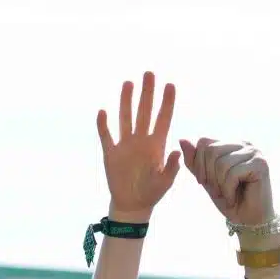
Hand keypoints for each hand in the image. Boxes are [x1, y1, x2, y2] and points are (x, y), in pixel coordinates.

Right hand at [98, 72, 179, 221]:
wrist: (132, 204)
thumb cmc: (152, 192)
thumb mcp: (165, 182)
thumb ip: (171, 168)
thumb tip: (176, 151)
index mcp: (156, 145)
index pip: (163, 118)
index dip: (167, 102)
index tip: (170, 85)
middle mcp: (141, 140)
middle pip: (145, 112)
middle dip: (147, 93)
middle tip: (149, 73)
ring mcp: (125, 145)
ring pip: (126, 118)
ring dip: (127, 101)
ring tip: (128, 83)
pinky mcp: (111, 153)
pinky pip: (106, 135)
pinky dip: (103, 124)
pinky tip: (103, 111)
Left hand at [176, 140, 273, 231]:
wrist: (248, 220)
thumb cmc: (228, 199)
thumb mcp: (206, 179)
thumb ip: (194, 161)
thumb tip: (182, 139)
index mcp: (231, 144)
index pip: (204, 142)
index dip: (198, 164)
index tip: (203, 182)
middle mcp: (244, 144)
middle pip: (211, 150)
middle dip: (208, 175)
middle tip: (216, 191)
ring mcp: (254, 153)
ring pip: (221, 163)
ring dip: (219, 185)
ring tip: (226, 196)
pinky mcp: (260, 164)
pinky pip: (233, 173)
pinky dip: (228, 191)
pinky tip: (233, 199)